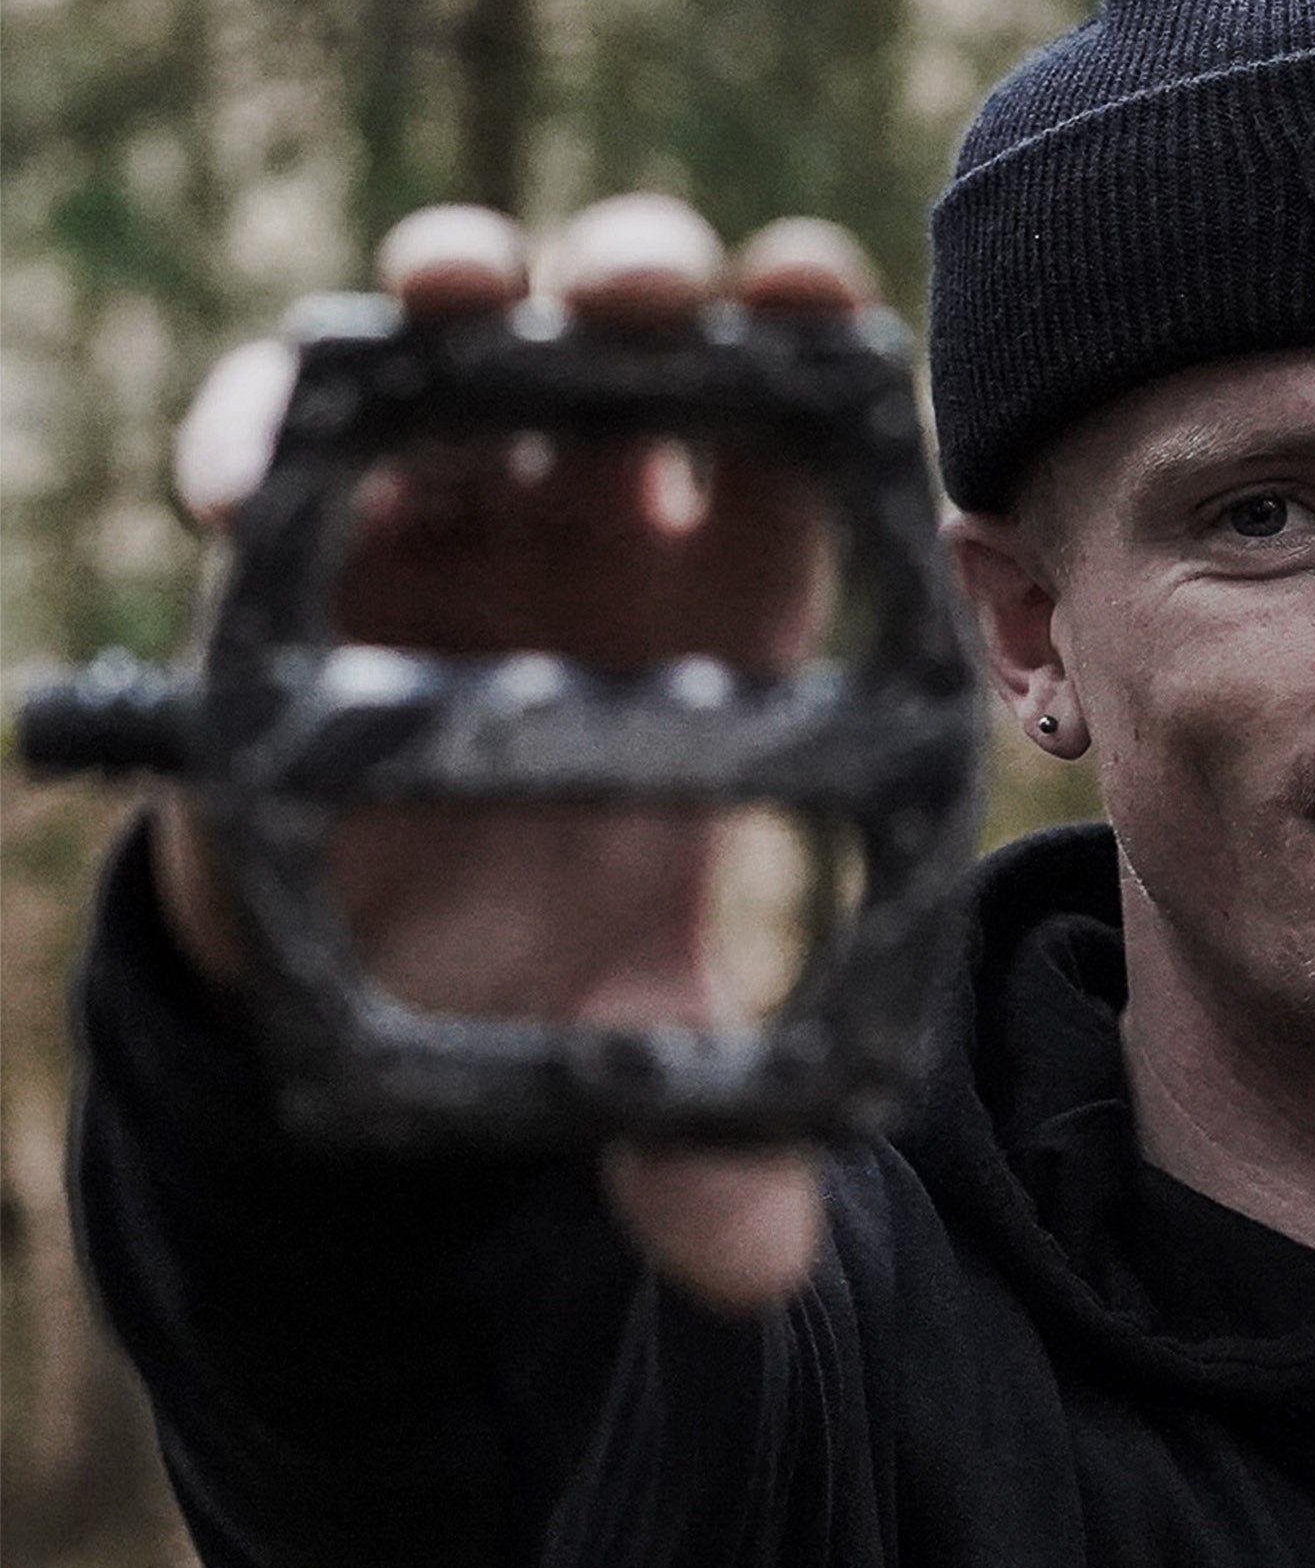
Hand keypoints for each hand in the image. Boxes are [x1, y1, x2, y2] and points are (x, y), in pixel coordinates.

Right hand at [157, 194, 885, 1305]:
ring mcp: (449, 519)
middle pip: (633, 354)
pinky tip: (241, 467)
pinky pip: (278, 452)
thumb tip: (762, 1283)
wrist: (379, 958)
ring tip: (457, 298)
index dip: (809, 356)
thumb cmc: (538, 945)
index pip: (789, 448)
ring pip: (458, 359)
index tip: (821, 303)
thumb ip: (696, 1135)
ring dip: (454, 302)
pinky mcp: (301, 547)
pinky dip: (258, 435)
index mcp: (723, 609)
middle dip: (640, 284)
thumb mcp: (619, 1036)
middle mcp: (596, 533)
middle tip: (646, 289)